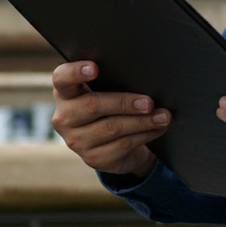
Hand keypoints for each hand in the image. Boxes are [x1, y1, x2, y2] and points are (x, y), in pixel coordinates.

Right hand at [51, 60, 170, 178]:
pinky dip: (144, 135)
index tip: (95, 68)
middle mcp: (64, 117)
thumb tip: (142, 77)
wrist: (109, 142)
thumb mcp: (104, 90)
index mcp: (65, 92)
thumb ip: (112, 80)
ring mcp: (76, 141)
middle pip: (93, 105)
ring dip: (142, 122)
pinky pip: (123, 145)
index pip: (62, 78)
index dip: (76, 72)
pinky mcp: (93, 159)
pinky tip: (157, 128)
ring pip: (112, 128)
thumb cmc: (108, 103)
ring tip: (163, 116)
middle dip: (125, 103)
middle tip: (149, 102)